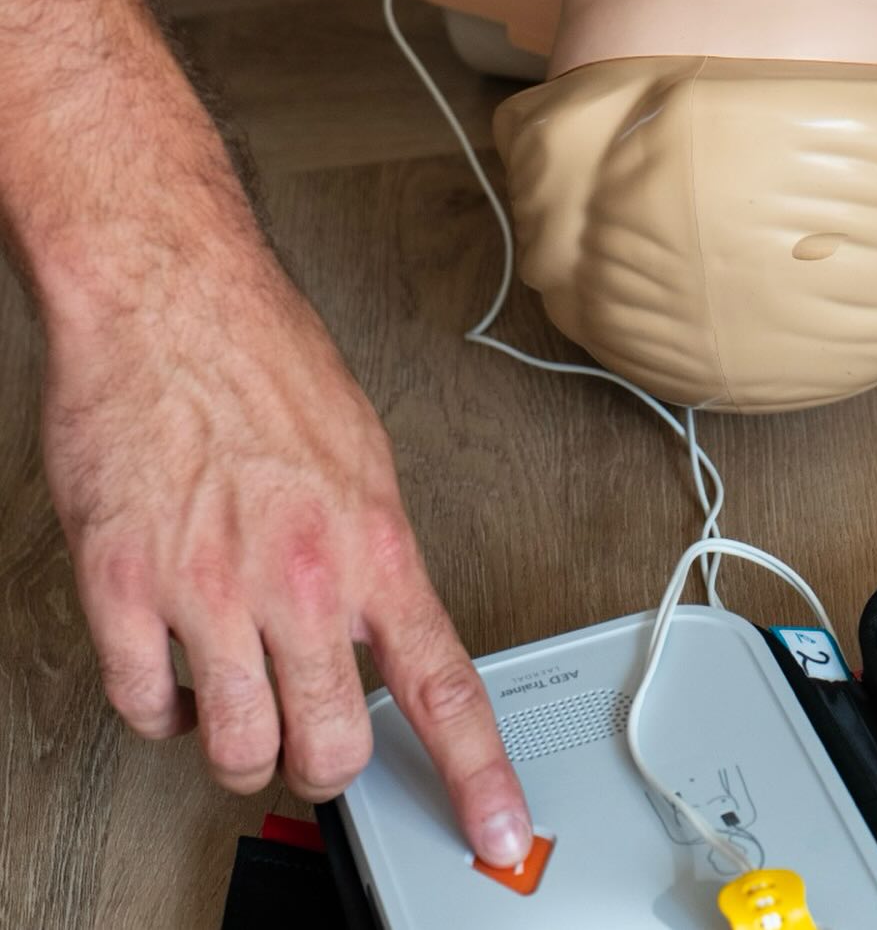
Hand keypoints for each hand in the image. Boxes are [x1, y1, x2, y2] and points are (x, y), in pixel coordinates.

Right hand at [41, 239, 531, 867]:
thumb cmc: (264, 357)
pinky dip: (161, 707)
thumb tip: (377, 619)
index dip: (476, 775)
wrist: (169, 298)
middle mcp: (301, 577)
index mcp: (374, 542)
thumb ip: (373, 550)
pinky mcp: (125, 587)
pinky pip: (145, 706)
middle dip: (325, 760)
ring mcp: (210, 588)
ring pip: (237, 747)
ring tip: (236, 699)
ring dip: (240, 744)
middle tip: (312, 735)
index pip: (444, 684)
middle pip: (331, 744)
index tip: (499, 831)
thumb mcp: (360, 452)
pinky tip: (172, 669)